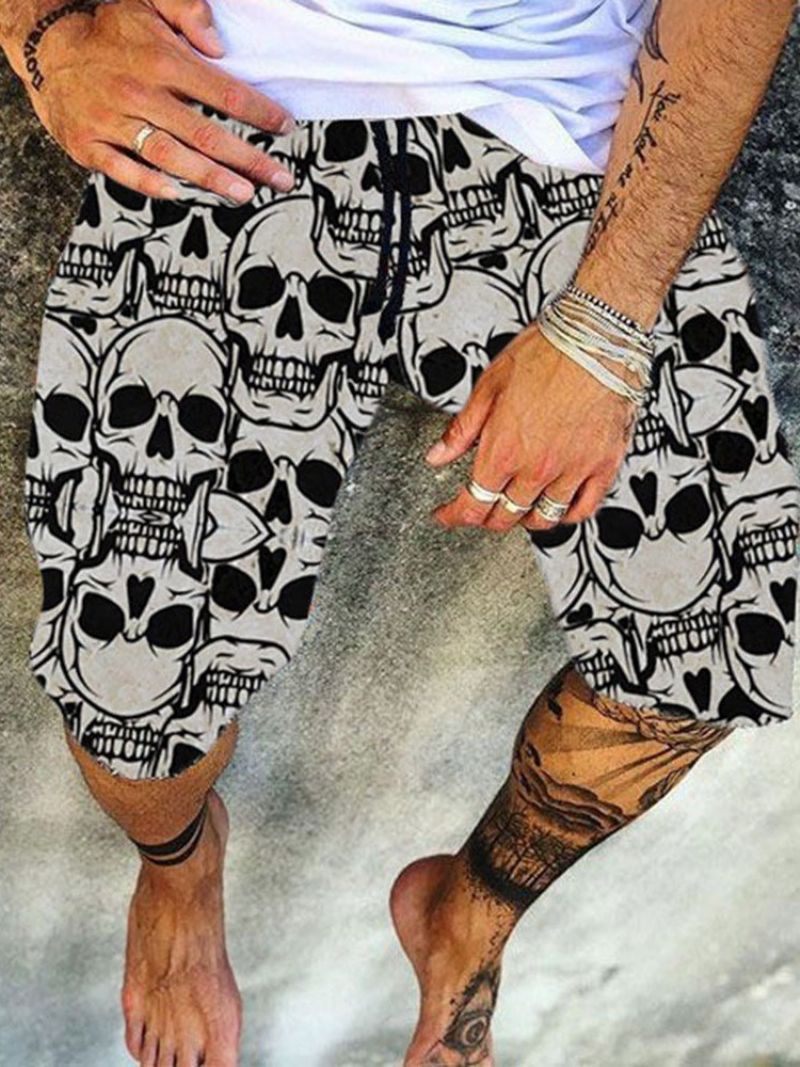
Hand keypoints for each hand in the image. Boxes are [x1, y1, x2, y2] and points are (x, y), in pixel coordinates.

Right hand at [9, 0, 296, 200]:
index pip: (223, 92)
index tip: (285, 126)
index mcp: (160, 60)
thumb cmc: (108, 30)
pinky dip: (151, 184)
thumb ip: (187, 11)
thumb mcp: (146, 3)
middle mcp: (139, 94)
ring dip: (211, 179)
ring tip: (245, 193)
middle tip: (281, 178)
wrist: (46, 47)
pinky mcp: (89, 145)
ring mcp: (113, 122)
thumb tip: (219, 45)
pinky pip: (124, 170)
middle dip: (249, 160)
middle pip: (205, 135)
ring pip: (171, 157)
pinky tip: (180, 194)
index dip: (259, 112)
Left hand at [425, 322, 638, 532]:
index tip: (447, 515)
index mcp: (505, 449)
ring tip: (517, 510)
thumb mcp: (489, 385)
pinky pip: (583, 508)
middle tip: (480, 509)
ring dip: (525, 520)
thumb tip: (438, 455)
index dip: (455, 516)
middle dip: (486, 518)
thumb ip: (461, 429)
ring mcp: (573, 469)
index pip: (474, 503)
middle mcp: (538, 467)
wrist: (595, 337)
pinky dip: (566, 515)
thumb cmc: (547, 352)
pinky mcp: (603, 465)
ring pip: (544, 518)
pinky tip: (557, 506)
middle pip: (506, 516)